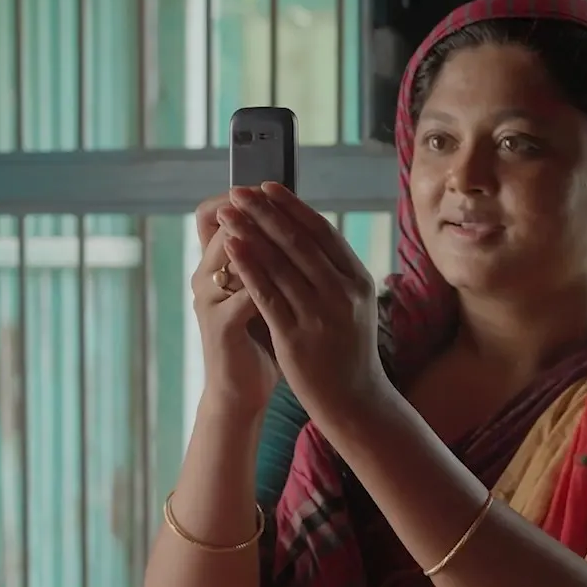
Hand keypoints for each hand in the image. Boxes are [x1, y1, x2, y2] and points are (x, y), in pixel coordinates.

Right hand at [191, 193, 277, 415]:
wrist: (243, 390)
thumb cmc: (259, 338)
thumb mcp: (268, 293)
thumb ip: (275, 262)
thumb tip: (301, 224)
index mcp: (215, 266)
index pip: (216, 215)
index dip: (245, 199)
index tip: (276, 187)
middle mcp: (205, 277)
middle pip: (224, 226)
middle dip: (257, 209)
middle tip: (282, 195)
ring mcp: (209, 300)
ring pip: (233, 253)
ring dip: (263, 237)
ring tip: (293, 225)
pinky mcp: (220, 325)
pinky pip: (245, 292)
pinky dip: (270, 277)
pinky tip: (298, 271)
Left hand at [218, 183, 387, 420]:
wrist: (355, 400)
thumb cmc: (349, 348)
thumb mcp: (354, 304)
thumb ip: (334, 271)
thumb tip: (304, 229)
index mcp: (358, 280)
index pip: (322, 232)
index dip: (292, 206)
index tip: (267, 186)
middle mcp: (343, 294)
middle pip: (298, 242)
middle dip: (265, 212)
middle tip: (239, 190)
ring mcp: (320, 315)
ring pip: (280, 264)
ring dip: (250, 232)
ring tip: (227, 212)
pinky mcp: (296, 336)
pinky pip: (267, 294)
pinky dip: (248, 266)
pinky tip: (231, 248)